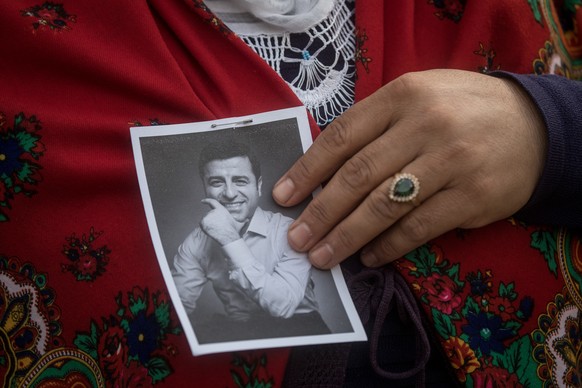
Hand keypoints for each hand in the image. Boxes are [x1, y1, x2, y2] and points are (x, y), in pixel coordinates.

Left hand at [200, 198, 245, 245]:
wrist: (228, 236)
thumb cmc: (233, 231)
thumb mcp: (239, 224)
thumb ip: (242, 221)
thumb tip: (247, 220)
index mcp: (221, 209)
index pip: (212, 202)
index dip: (207, 200)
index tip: (202, 201)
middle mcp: (213, 211)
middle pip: (209, 214)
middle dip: (211, 221)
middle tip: (217, 227)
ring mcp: (208, 216)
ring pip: (205, 220)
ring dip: (209, 224)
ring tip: (216, 229)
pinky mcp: (203, 221)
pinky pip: (202, 224)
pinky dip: (204, 228)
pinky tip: (211, 230)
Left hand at [272, 69, 545, 268]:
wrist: (533, 125)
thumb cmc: (460, 110)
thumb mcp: (416, 99)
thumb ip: (373, 126)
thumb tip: (323, 173)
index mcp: (402, 96)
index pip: (341, 137)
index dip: (307, 170)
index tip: (282, 197)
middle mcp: (425, 126)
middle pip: (357, 176)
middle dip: (320, 212)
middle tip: (296, 239)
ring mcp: (451, 162)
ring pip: (385, 205)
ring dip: (347, 236)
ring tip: (322, 256)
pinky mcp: (473, 197)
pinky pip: (419, 227)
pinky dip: (389, 246)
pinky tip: (369, 256)